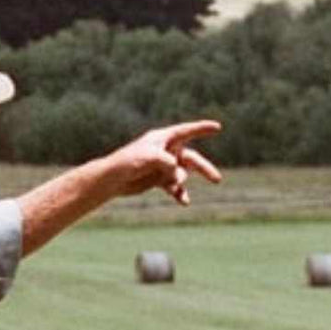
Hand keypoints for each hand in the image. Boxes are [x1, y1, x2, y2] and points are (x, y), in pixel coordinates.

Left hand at [104, 120, 222, 205]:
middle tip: (217, 180)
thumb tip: (180, 175)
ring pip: (184, 174)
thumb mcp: (150, 158)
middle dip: (204, 169)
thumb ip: (169, 163)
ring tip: (176, 187)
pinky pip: (175, 187)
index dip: (202, 129)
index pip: (187, 131)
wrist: (113, 179)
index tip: (217, 127)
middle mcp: (167, 151)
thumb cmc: (129, 162)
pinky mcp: (160, 180)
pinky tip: (185, 202)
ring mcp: (164, 166)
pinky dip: (180, 194)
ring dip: (182, 182)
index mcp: (163, 138)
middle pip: (192, 158)